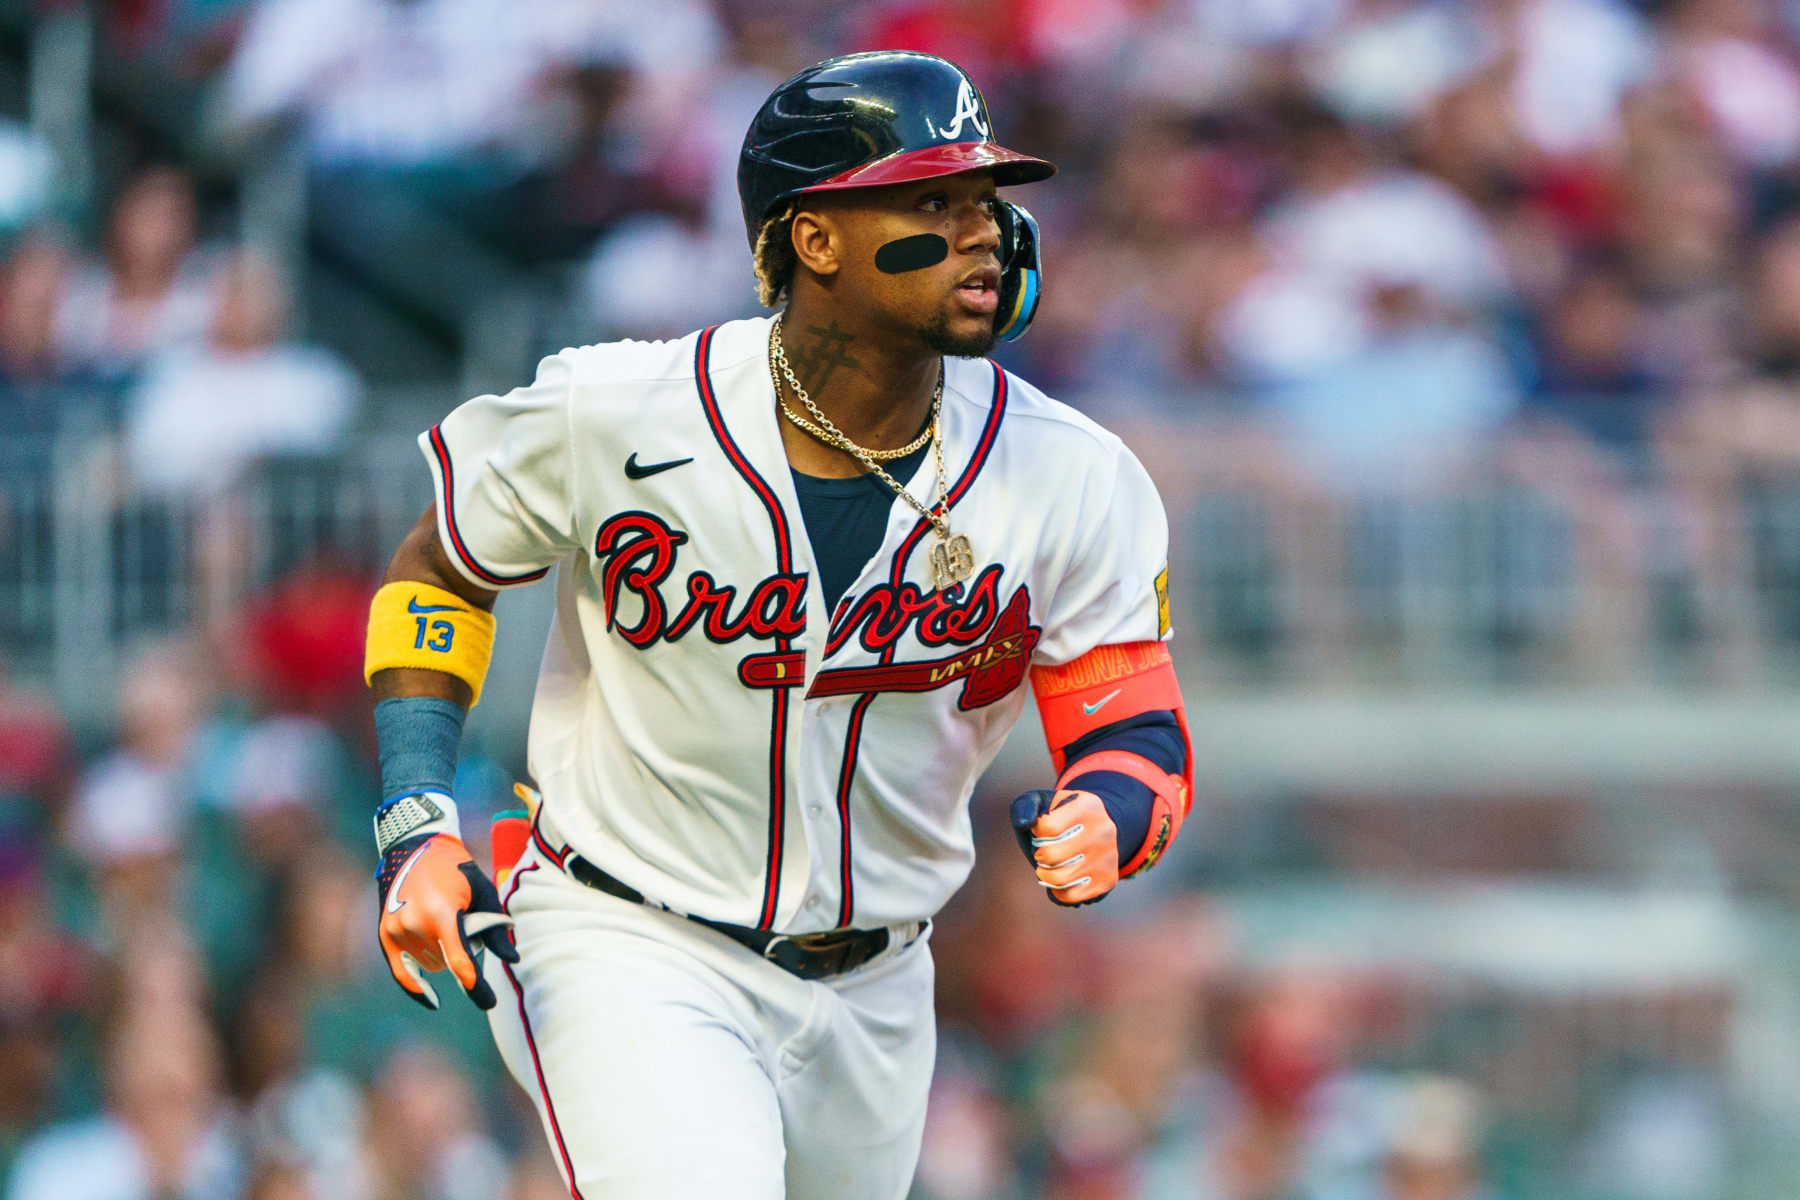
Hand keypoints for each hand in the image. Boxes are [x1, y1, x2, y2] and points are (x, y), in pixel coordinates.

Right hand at [376, 833, 518, 1010]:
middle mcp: (415, 926)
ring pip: (431, 966)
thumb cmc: (455, 868)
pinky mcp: (385, 934)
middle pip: (448, 963)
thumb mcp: (482, 892)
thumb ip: (496, 928)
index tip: (490, 1002)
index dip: (477, 989)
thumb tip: (513, 960)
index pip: (461, 964)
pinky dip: (416, 986)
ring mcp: (397, 931)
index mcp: (442, 914)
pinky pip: (401, 972)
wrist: (414, 847)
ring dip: (443, 957)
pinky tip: (432, 1000)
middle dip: (463, 953)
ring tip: (445, 925)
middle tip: (466, 924)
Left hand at [1008, 789, 1119, 905]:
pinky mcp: (1108, 879)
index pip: (1047, 826)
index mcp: (1087, 805)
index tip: (1042, 831)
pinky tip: (1062, 878)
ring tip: (1050, 866)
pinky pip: (1071, 896)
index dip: (1037, 832)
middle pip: (1051, 855)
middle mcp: (1103, 830)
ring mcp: (1109, 856)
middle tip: (1044, 852)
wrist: (1096, 832)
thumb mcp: (1043, 803)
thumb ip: (1025, 806)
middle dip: (1040, 855)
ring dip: (1045, 874)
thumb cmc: (1060, 819)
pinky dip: (1058, 891)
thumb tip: (1025, 823)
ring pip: (1059, 879)